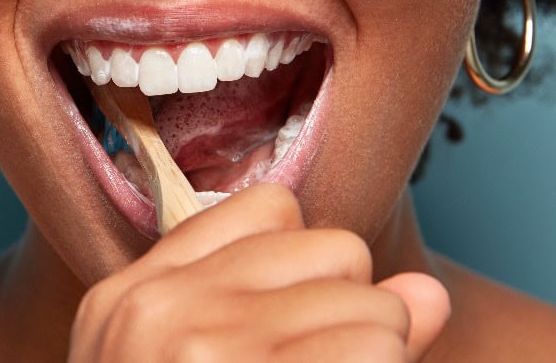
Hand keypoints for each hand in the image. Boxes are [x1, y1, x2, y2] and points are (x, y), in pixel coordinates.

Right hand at [70, 183, 450, 360]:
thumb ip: (309, 329)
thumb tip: (427, 295)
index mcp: (128, 299)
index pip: (267, 209)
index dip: (306, 275)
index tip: (290, 338)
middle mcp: (159, 310)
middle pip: (336, 247)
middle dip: (354, 319)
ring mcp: (202, 347)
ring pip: (377, 307)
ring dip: (374, 361)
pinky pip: (380, 348)